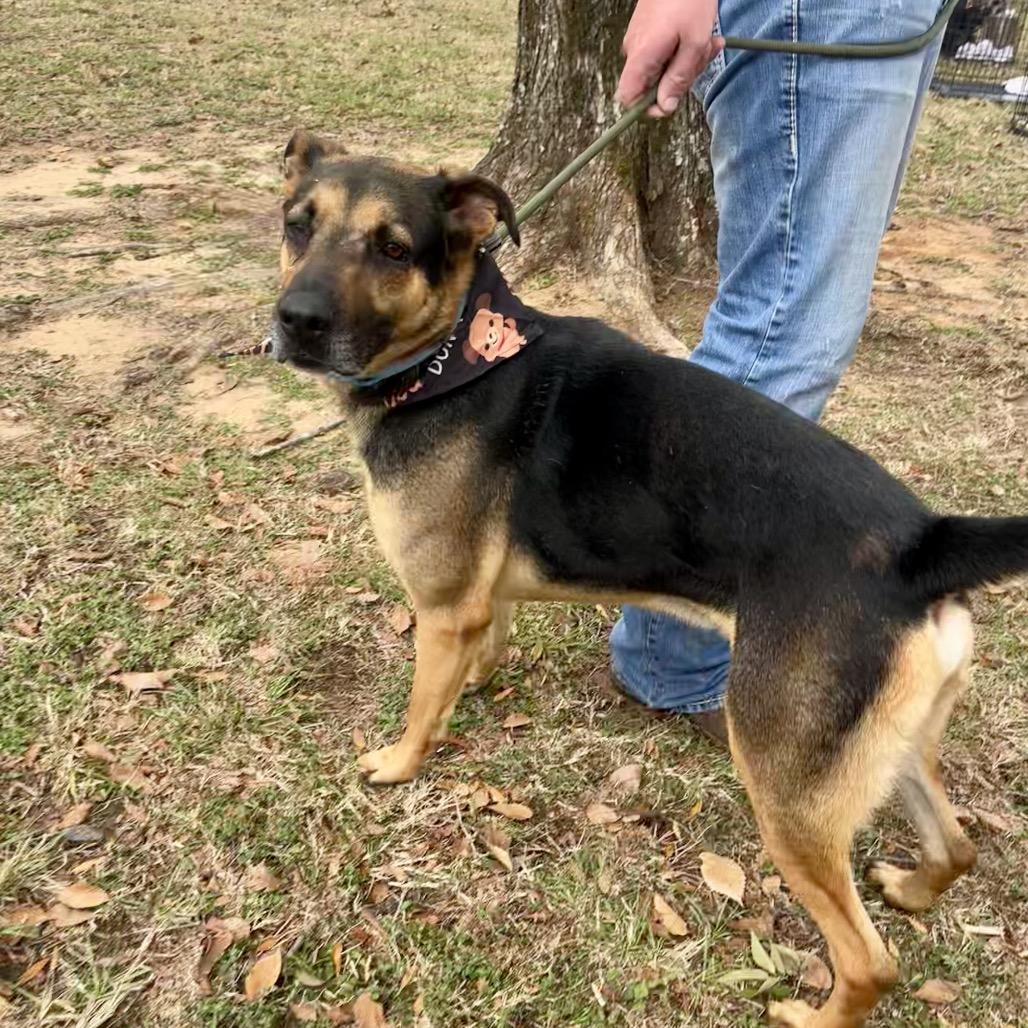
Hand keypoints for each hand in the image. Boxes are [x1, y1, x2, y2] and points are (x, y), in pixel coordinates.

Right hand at [618, 0, 722, 116]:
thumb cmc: (690, 0)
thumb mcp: (694, 44)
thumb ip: (679, 79)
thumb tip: (665, 108)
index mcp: (641, 56)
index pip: (628, 97)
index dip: (647, 106)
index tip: (672, 99)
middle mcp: (633, 50)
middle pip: (650, 84)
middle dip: (680, 78)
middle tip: (705, 57)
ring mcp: (639, 39)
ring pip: (660, 67)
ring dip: (687, 62)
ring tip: (709, 41)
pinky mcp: (647, 30)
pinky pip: (662, 51)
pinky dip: (682, 48)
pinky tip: (700, 35)